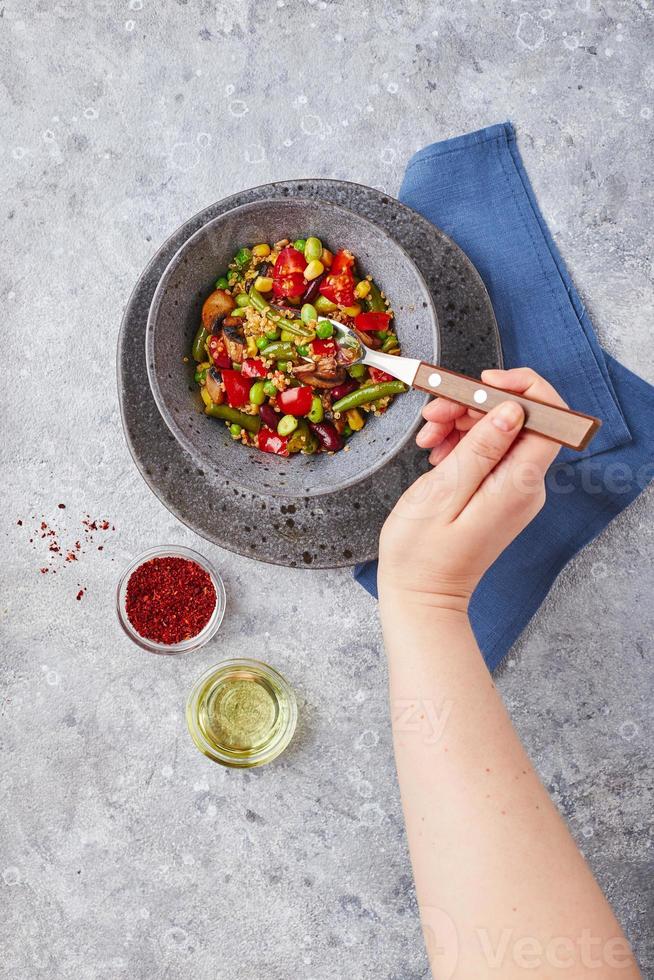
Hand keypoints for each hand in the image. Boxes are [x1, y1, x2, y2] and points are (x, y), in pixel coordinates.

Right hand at [378, 368, 565, 606]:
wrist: (420, 595)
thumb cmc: (423, 554)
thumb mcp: (444, 492)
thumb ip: (480, 448)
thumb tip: (513, 410)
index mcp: (519, 484)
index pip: (550, 418)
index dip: (522, 388)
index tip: (482, 383)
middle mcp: (525, 485)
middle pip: (517, 419)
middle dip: (475, 404)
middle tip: (433, 412)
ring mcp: (513, 489)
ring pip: (498, 431)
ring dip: (461, 422)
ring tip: (426, 436)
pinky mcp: (497, 493)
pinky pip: (486, 452)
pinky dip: (459, 442)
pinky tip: (434, 450)